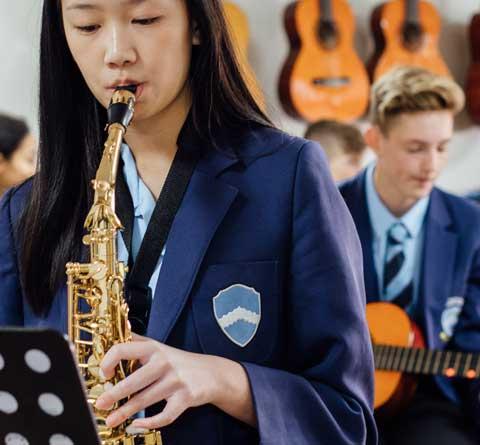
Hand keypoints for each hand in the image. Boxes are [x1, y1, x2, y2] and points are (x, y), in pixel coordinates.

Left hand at [94, 334, 254, 429]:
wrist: (211, 373)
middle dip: (114, 394)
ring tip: (110, 420)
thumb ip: (136, 341)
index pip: (123, 349)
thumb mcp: (157, 346)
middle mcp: (163, 362)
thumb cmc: (177, 361)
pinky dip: (150, 422)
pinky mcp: (185, 397)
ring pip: (145, 399)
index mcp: (153, 348)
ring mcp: (175, 381)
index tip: (103, 374)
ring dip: (124, 412)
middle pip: (134, 380)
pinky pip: (165, 415)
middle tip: (100, 404)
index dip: (108, 361)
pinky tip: (137, 425)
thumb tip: (114, 330)